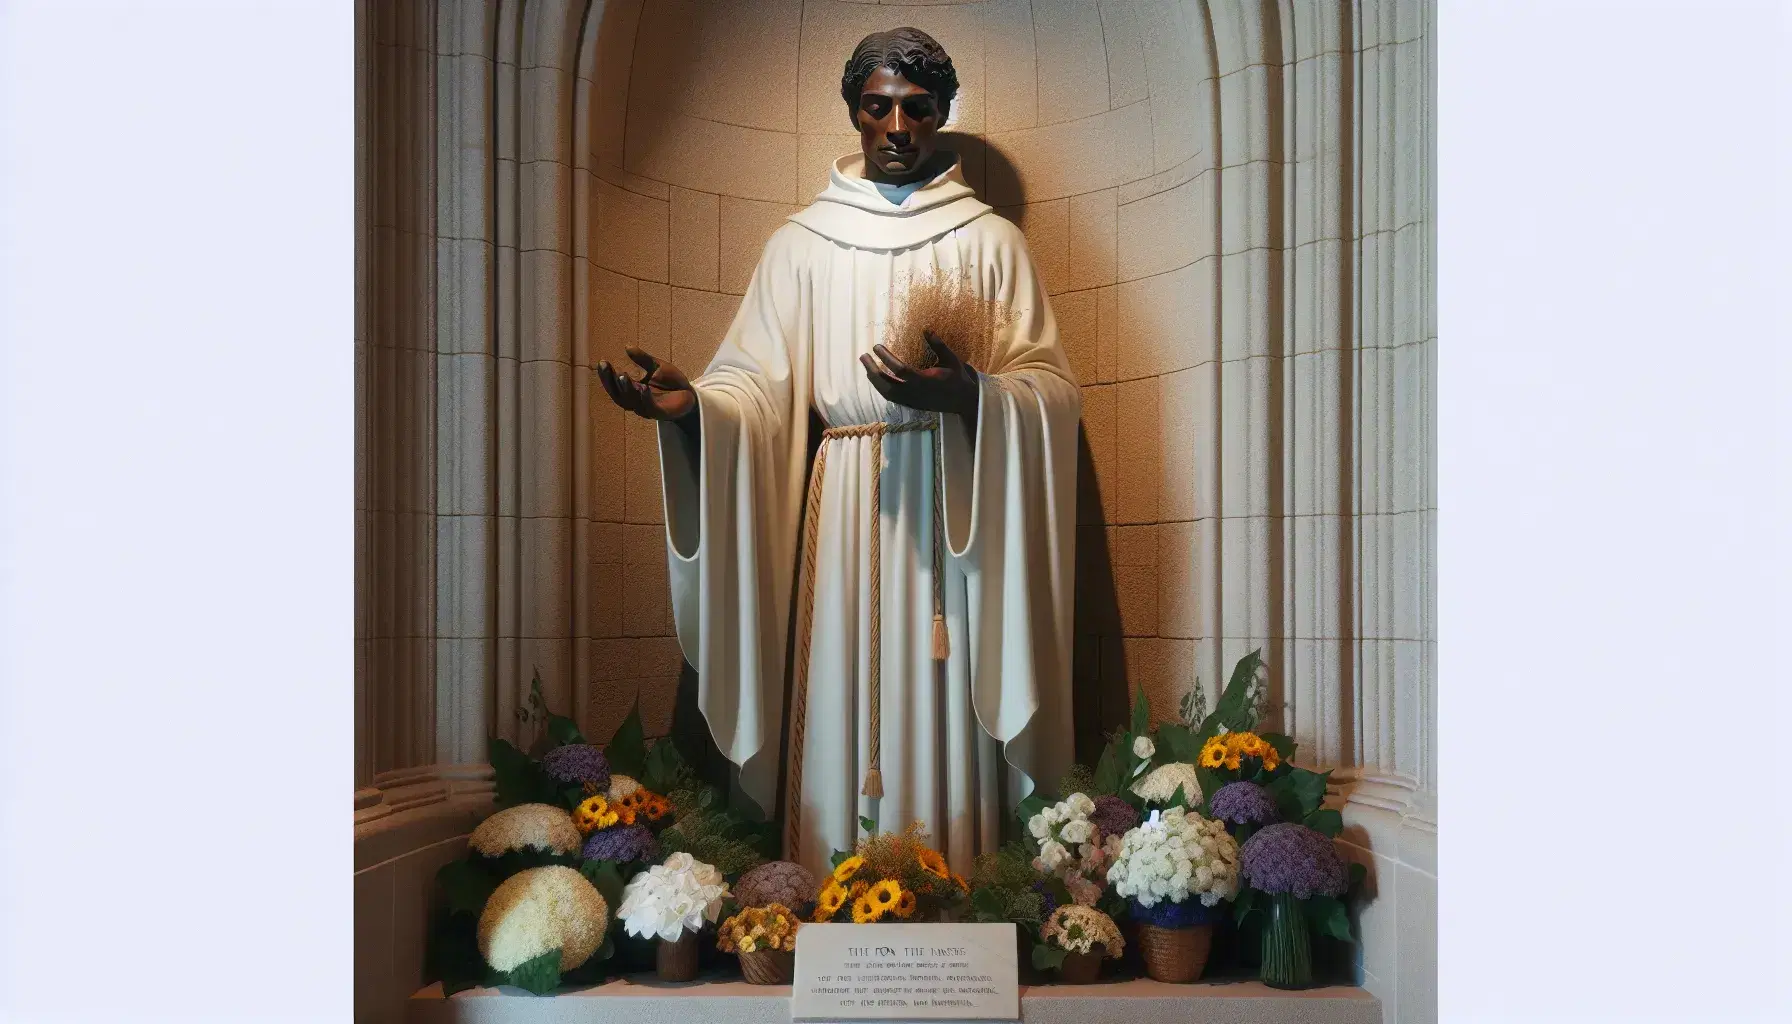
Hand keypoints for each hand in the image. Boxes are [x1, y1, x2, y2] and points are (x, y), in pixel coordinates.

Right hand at [596, 347, 695, 421]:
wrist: (691, 396)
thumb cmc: (672, 382)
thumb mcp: (657, 367)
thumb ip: (643, 359)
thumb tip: (627, 346)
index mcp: (633, 390)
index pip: (615, 384)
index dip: (607, 375)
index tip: (602, 362)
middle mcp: (636, 400)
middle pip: (619, 394)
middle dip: (611, 381)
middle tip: (606, 367)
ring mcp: (647, 408)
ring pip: (632, 401)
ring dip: (626, 388)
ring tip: (622, 375)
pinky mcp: (660, 413)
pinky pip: (650, 407)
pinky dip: (646, 398)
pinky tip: (643, 388)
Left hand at [860, 332, 978, 419]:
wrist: (962, 402)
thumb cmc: (957, 378)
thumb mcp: (952, 359)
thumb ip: (939, 345)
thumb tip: (926, 329)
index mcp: (925, 380)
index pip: (900, 369)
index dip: (886, 357)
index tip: (876, 346)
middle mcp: (915, 393)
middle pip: (886, 384)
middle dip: (872, 370)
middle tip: (863, 356)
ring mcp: (911, 401)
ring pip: (886, 392)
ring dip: (874, 379)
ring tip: (867, 365)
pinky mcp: (910, 405)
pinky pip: (890, 397)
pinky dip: (880, 386)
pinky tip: (876, 376)